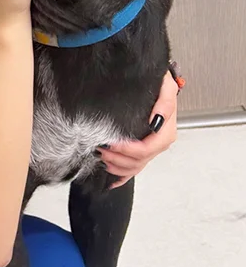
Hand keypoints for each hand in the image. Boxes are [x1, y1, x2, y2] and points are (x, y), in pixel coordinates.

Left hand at [100, 71, 178, 188]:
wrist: (158, 86)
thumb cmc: (159, 85)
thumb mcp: (165, 85)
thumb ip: (165, 102)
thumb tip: (157, 118)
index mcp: (165, 131)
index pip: (146, 149)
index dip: (127, 150)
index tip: (111, 143)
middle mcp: (159, 142)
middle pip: (139, 161)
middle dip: (118, 158)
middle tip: (101, 149)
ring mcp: (151, 148)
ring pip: (135, 167)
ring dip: (117, 166)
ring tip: (102, 157)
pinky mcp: (143, 150)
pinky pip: (134, 168)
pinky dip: (123, 176)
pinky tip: (112, 180)